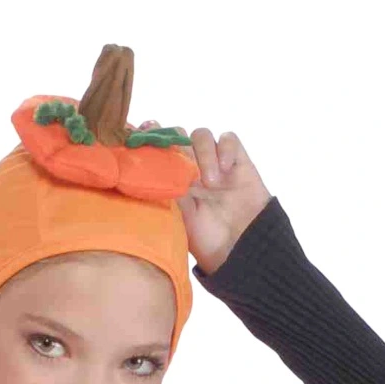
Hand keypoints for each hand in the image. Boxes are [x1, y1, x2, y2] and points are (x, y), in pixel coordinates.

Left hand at [139, 122, 270, 275]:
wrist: (242, 248)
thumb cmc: (207, 241)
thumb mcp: (179, 220)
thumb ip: (165, 194)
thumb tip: (145, 174)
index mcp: (172, 181)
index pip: (158, 150)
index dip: (150, 137)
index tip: (141, 133)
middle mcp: (191, 167)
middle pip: (178, 135)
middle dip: (174, 141)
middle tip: (176, 159)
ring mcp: (213, 162)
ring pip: (201, 135)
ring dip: (202, 154)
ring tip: (209, 182)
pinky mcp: (236, 160)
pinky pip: (228, 139)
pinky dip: (225, 149)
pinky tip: (225, 169)